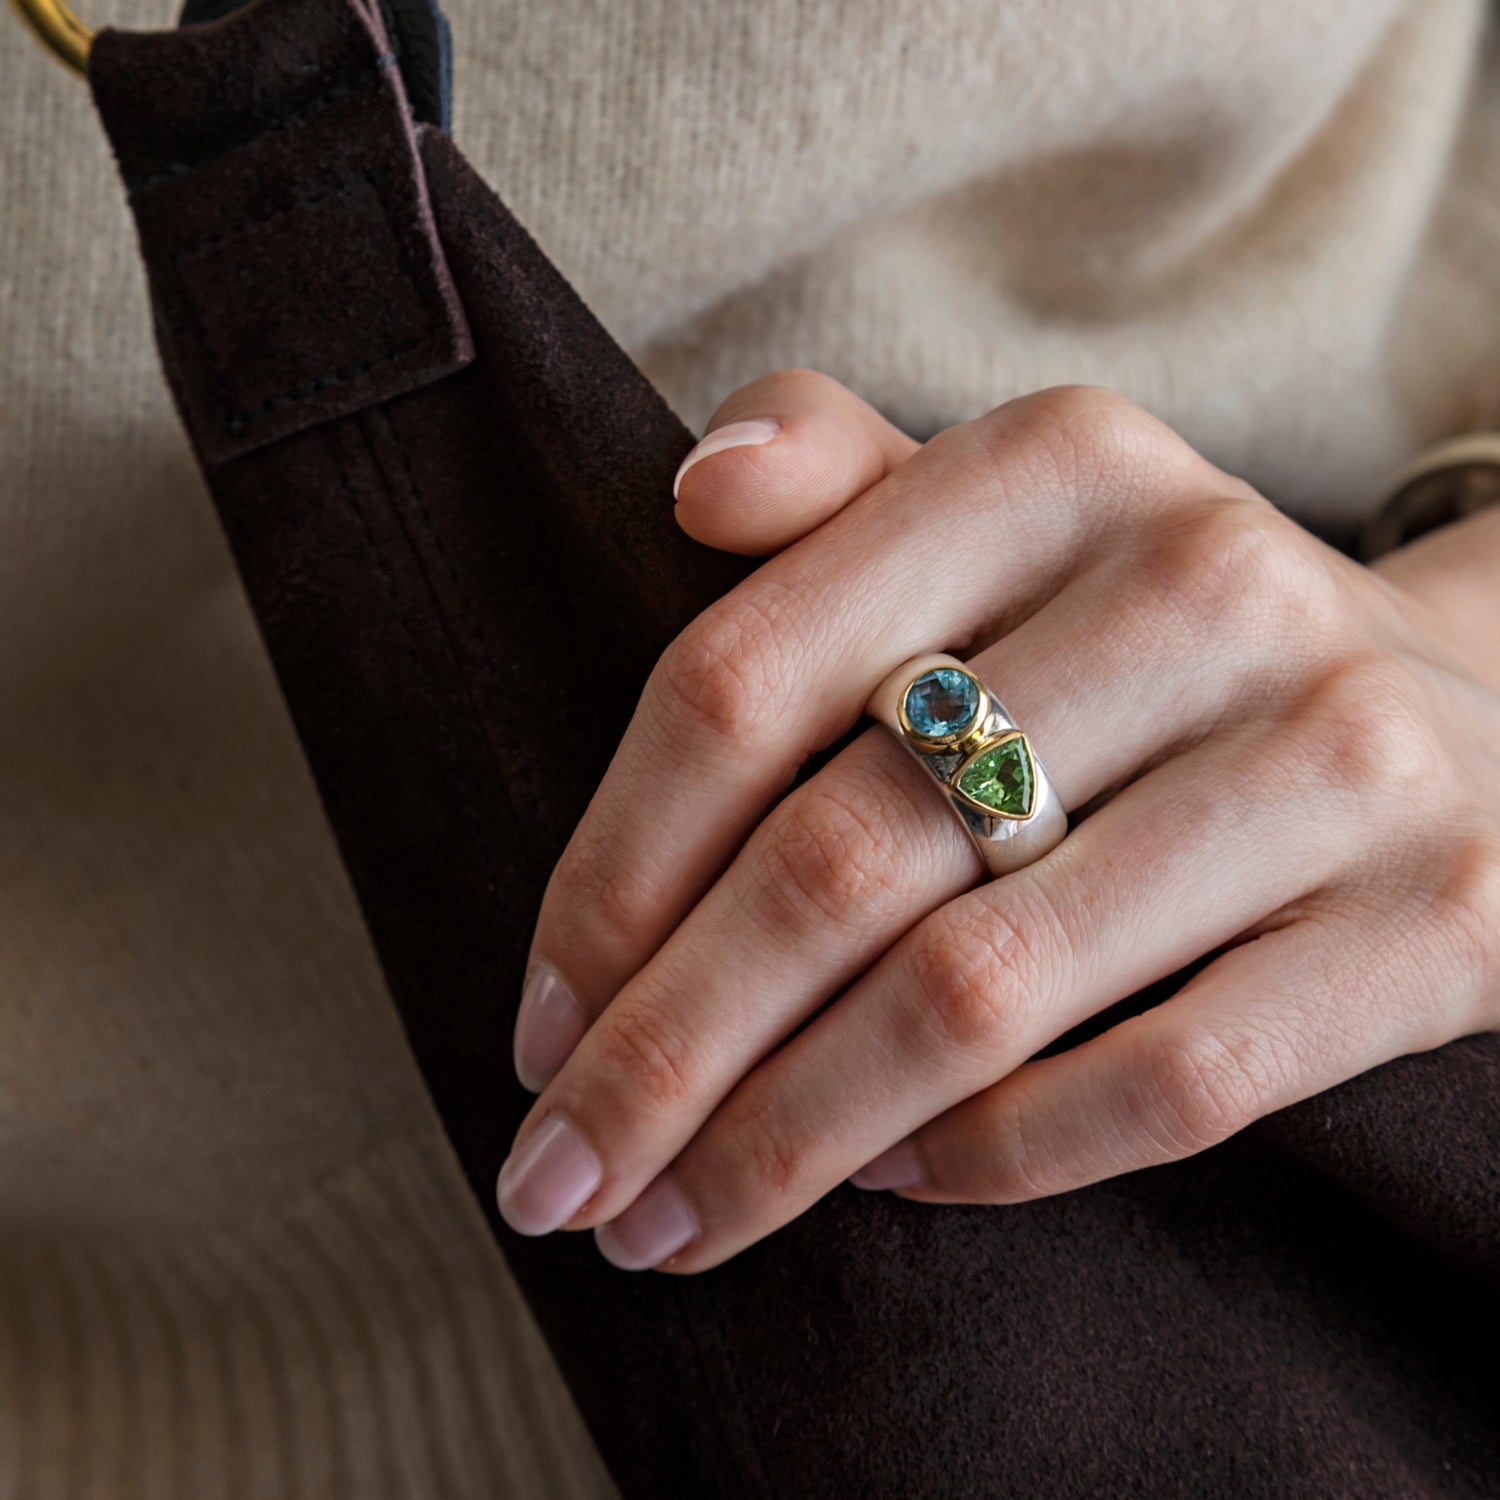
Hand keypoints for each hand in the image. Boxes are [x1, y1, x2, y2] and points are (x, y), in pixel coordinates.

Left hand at [496, 373, 1499, 1271]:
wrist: (1473, 716)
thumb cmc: (1157, 640)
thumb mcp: (1009, 521)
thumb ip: (839, 481)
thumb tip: (693, 493)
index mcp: (1056, 466)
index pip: (746, 678)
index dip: (611, 873)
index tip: (539, 1023)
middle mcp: (1203, 585)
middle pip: (840, 854)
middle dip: (666, 1049)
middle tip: (564, 1173)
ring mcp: (1335, 755)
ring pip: (978, 990)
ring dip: (790, 1137)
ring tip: (680, 1221)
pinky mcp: (1440, 920)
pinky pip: (1168, 1080)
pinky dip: (993, 1154)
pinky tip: (887, 1179)